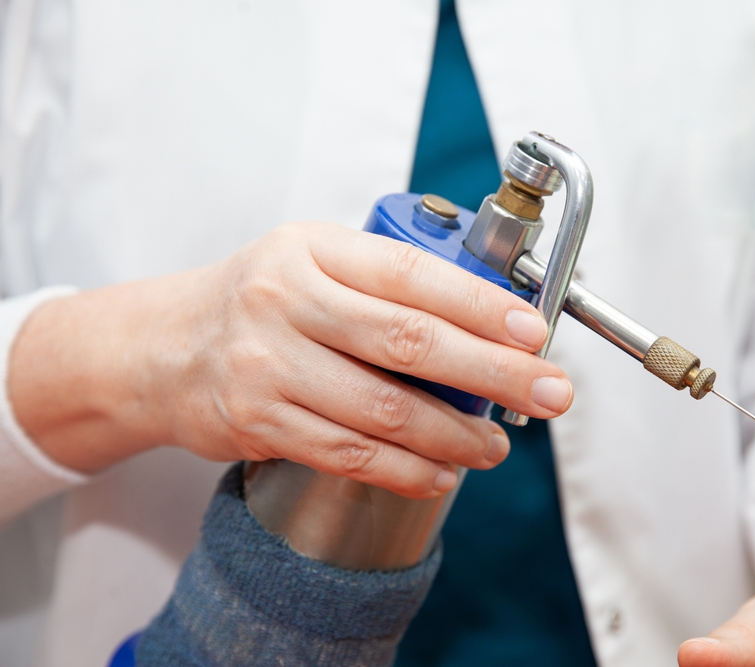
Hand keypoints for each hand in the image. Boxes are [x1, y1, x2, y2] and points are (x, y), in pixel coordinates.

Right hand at [10, 222, 572, 497]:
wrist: (163, 348)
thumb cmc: (260, 300)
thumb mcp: (314, 263)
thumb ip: (388, 283)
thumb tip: (491, 322)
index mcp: (312, 249)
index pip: (413, 274)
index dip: (482, 306)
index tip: (535, 332)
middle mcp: (285, 301)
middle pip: (409, 343)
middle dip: (494, 372)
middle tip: (549, 393)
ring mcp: (266, 364)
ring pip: (383, 410)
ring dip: (454, 434)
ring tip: (495, 446)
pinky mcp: (257, 422)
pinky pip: (349, 453)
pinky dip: (405, 469)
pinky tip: (441, 473)